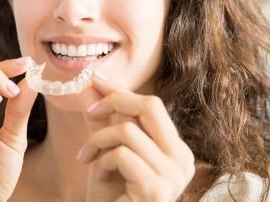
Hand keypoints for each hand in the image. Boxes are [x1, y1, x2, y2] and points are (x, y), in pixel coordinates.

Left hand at [78, 73, 195, 201]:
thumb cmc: (112, 197)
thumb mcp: (108, 152)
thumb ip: (105, 121)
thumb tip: (93, 84)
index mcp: (175, 149)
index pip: (151, 106)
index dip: (121, 90)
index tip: (94, 79)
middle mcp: (182, 160)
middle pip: (150, 106)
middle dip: (114, 101)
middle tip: (89, 112)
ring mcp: (174, 176)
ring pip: (128, 130)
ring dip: (98, 140)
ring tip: (87, 157)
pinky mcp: (157, 189)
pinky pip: (122, 154)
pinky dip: (101, 159)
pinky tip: (96, 174)